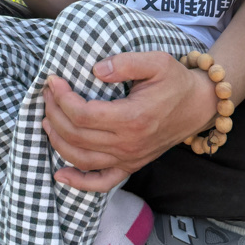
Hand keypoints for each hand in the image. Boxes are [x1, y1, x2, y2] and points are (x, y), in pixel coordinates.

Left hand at [43, 52, 214, 191]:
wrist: (198, 106)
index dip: (62, 98)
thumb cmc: (176, 82)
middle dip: (54, 113)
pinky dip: (78, 182)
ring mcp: (129, 158)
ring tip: (46, 118)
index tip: (53, 81)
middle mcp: (129, 143)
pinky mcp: (131, 166)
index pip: (83, 114)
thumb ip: (126, 63)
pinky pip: (100, 182)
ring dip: (57, 140)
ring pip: (81, 158)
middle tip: (47, 93)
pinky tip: (59, 174)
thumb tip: (96, 70)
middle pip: (76, 135)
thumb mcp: (157, 61)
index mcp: (133, 118)